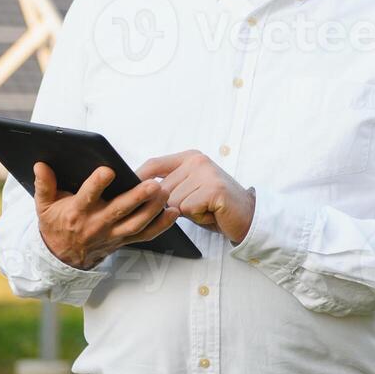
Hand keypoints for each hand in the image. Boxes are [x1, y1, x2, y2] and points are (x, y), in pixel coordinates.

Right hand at [34, 162, 179, 269]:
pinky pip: (145, 235)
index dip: (97, 184)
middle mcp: (97, 224)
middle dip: (138, 197)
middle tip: (154, 184)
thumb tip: (41, 164)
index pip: (88, 196)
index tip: (108, 170)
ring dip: (153, 210)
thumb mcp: (44, 206)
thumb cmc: (55, 224)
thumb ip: (44, 185)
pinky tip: (174, 213)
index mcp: (77, 212)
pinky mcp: (124, 240)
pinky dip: (161, 225)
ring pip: (136, 223)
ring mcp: (113, 234)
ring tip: (166, 193)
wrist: (62, 257)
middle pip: (120, 210)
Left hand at [136, 150, 256, 243]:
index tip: (127, 191)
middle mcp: (198, 161)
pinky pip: (186, 209)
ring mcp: (206, 173)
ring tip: (205, 209)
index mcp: (190, 157)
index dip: (138, 179)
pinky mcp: (213, 189)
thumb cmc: (214, 206)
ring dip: (187, 213)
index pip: (153, 164)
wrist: (248, 216)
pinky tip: (212, 212)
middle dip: (172, 206)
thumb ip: (169, 185)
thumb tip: (138, 191)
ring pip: (173, 202)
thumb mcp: (189, 190)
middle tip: (197, 206)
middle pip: (161, 190)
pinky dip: (198, 217)